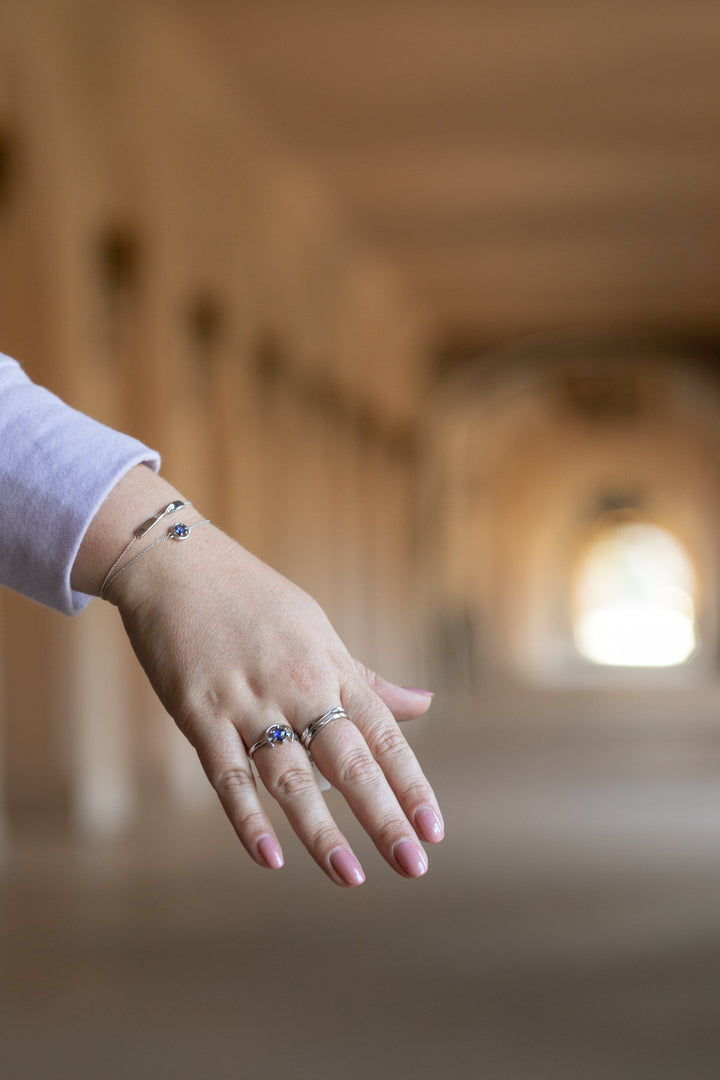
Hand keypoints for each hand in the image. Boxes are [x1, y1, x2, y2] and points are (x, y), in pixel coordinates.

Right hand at [111, 523, 443, 885]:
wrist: (178, 562)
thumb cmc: (255, 600)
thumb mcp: (320, 632)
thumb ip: (368, 679)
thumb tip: (425, 704)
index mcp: (330, 667)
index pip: (383, 734)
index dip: (410, 783)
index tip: (435, 829)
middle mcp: (298, 686)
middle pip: (348, 760)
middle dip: (383, 815)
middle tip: (413, 865)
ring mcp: (248, 700)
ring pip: (290, 776)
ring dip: (321, 830)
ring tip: (350, 876)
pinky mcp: (199, 712)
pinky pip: (227, 773)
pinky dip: (247, 816)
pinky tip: (270, 857)